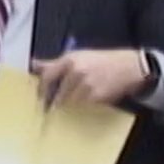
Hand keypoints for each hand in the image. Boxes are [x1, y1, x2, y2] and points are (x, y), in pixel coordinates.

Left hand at [30, 49, 144, 105]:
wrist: (130, 67)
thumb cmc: (102, 60)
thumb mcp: (78, 56)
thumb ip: (54, 63)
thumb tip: (33, 64)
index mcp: (70, 60)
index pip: (47, 76)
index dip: (41, 89)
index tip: (39, 98)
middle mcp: (76, 71)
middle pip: (57, 93)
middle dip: (54, 101)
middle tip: (52, 107)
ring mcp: (86, 85)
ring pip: (69, 102)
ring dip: (69, 104)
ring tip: (76, 100)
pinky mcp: (96, 96)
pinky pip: (82, 106)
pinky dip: (82, 106)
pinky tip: (88, 100)